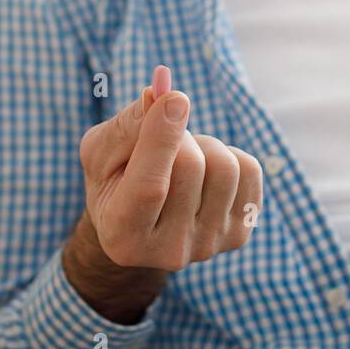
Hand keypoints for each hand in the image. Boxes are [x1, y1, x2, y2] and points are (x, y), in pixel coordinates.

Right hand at [77, 65, 262, 271]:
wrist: (143, 222)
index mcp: (123, 236)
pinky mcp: (239, 234)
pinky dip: (228, 155)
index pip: (150, 187)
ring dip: (203, 145)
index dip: (162, 138)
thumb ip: (126, 126)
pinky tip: (206, 173)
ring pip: (225, 167)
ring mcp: (208, 246)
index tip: (173, 97)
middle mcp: (169, 252)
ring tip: (183, 158)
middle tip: (162, 138)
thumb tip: (167, 96)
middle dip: (178, 134)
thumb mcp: (101, 151)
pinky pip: (249, 170)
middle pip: (191, 166)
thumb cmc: (115, 178)